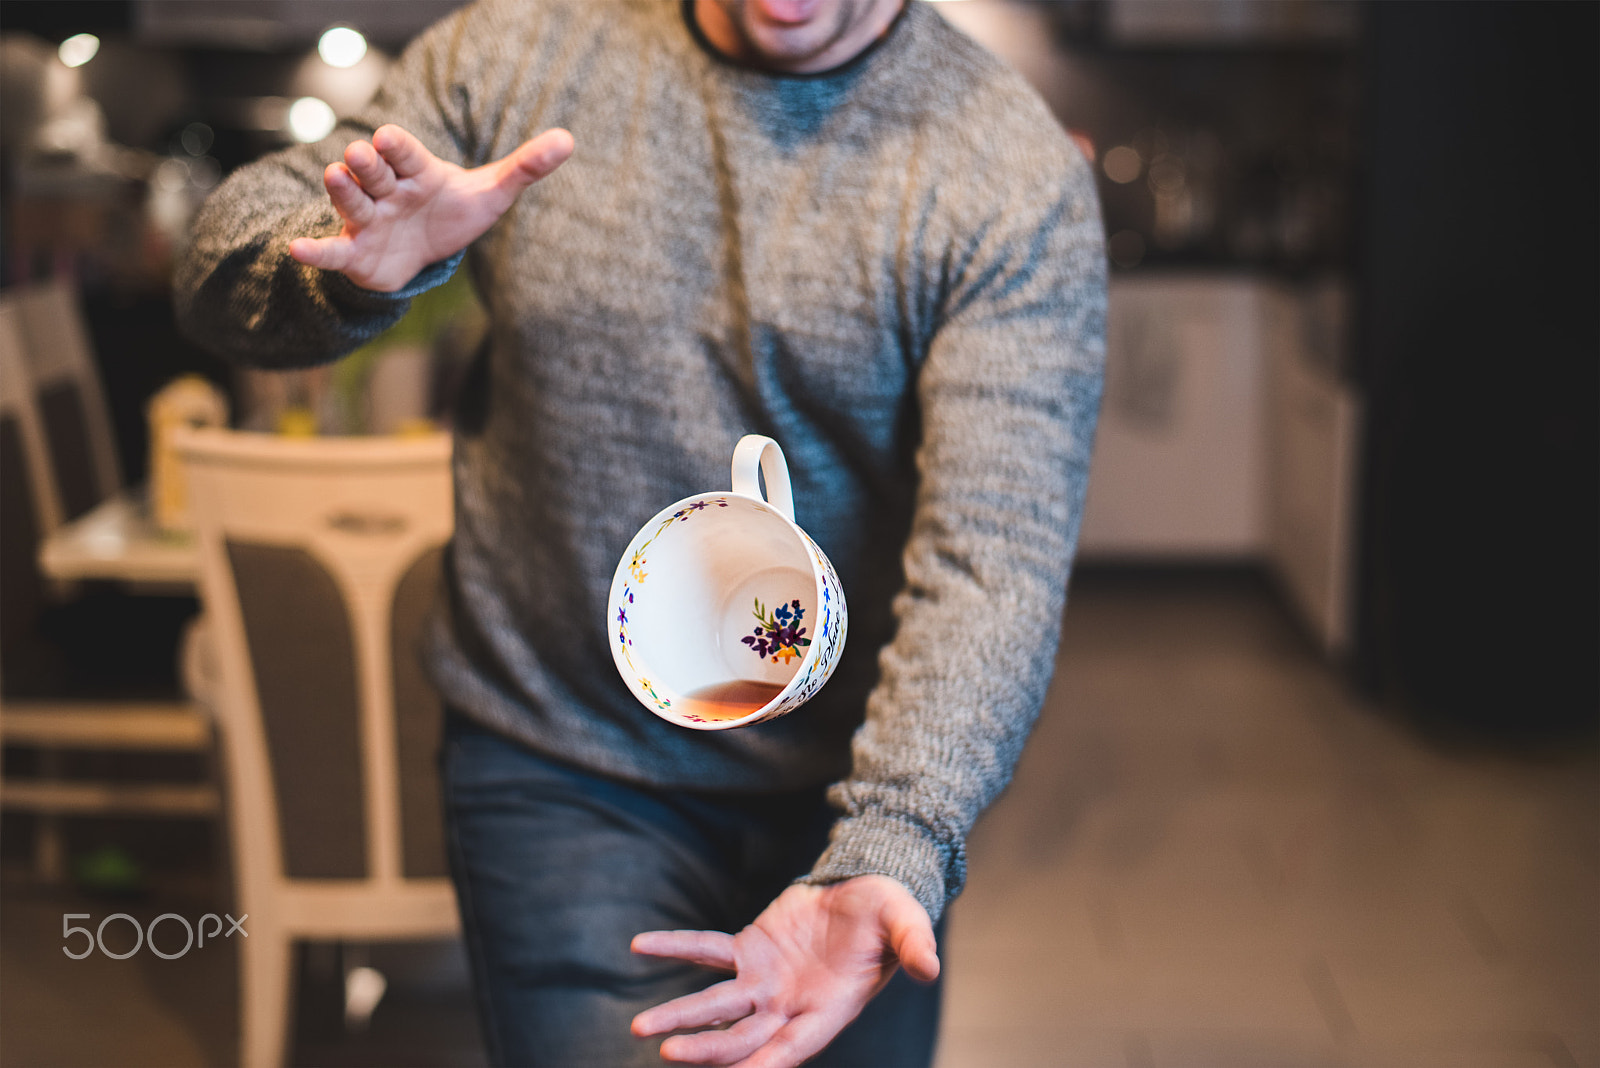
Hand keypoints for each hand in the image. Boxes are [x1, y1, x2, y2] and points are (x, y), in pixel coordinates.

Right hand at [288, 123, 573, 291]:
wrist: (421, 251)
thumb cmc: (452, 212)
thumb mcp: (492, 195)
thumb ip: (524, 168)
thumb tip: (568, 140)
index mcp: (416, 171)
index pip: (406, 154)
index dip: (398, 146)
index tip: (390, 137)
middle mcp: (387, 189)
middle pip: (374, 172)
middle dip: (366, 163)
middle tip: (359, 154)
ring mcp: (367, 219)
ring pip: (352, 202)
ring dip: (342, 191)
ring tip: (333, 177)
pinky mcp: (354, 251)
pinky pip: (332, 251)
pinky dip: (314, 251)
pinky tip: (296, 249)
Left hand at [630, 875, 939, 1066]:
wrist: (864, 888)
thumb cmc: (888, 913)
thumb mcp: (905, 923)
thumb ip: (913, 946)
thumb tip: (929, 968)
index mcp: (829, 1010)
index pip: (794, 1046)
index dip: (766, 1062)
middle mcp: (790, 1006)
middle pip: (744, 1037)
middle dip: (708, 1049)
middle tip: (670, 1053)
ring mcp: (765, 982)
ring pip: (718, 1005)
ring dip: (682, 1016)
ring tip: (641, 1028)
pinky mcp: (748, 950)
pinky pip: (706, 950)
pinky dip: (675, 947)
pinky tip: (640, 945)